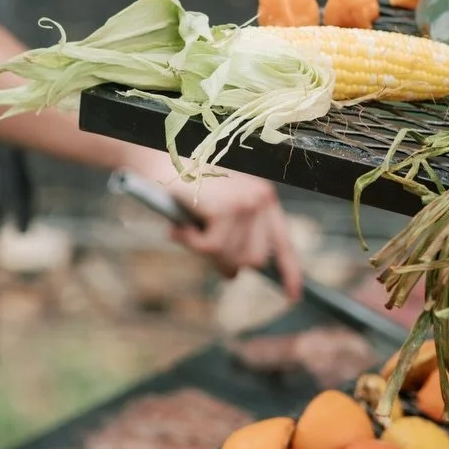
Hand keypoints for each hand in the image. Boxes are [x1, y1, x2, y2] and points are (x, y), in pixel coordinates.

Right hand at [171, 172, 302, 298]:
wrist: (156, 153)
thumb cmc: (181, 180)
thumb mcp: (215, 205)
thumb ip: (232, 232)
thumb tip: (234, 271)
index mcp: (263, 197)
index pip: (283, 243)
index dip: (290, 273)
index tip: (293, 296)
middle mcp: (260, 199)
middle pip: (254, 260)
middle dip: (225, 260)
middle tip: (199, 241)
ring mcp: (245, 204)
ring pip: (231, 258)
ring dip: (202, 250)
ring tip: (186, 225)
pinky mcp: (226, 209)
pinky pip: (211, 249)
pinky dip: (190, 242)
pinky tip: (180, 224)